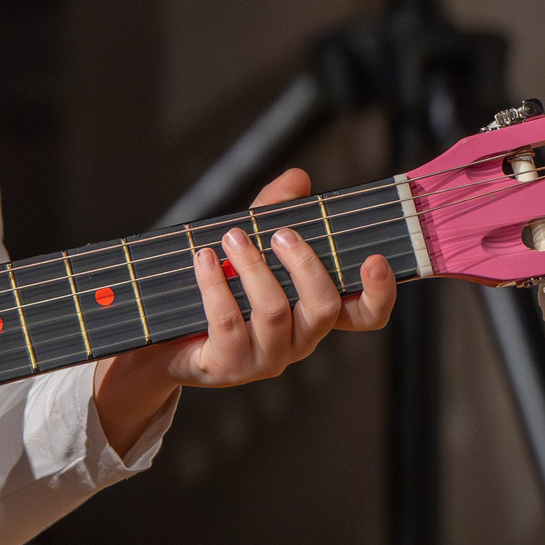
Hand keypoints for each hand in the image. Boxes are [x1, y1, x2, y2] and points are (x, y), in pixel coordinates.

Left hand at [91, 167, 397, 445]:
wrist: (165, 342)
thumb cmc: (220, 291)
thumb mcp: (249, 247)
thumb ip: (273, 212)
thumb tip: (298, 178)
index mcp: (313, 315)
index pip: (364, 315)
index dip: (378, 292)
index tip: (375, 258)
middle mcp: (299, 341)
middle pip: (322, 307)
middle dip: (304, 265)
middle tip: (281, 233)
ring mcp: (265, 358)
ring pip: (274, 313)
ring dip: (253, 269)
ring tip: (233, 236)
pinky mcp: (228, 366)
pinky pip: (228, 323)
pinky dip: (216, 285)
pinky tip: (204, 259)